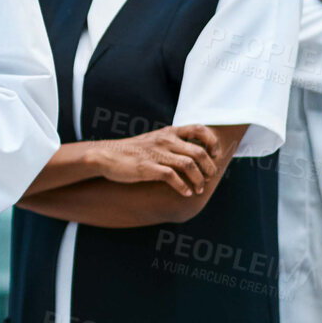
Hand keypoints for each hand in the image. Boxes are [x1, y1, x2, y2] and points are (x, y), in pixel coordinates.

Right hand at [87, 125, 222, 196]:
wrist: (107, 155)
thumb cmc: (132, 150)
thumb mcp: (154, 139)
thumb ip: (172, 142)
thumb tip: (193, 151)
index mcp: (169, 132)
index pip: (199, 129)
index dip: (212, 142)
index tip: (215, 155)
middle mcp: (165, 140)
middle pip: (199, 152)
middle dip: (209, 168)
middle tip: (209, 178)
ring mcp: (157, 154)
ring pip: (189, 165)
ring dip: (199, 180)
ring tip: (199, 189)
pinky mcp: (148, 168)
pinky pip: (172, 177)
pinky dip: (183, 187)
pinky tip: (186, 193)